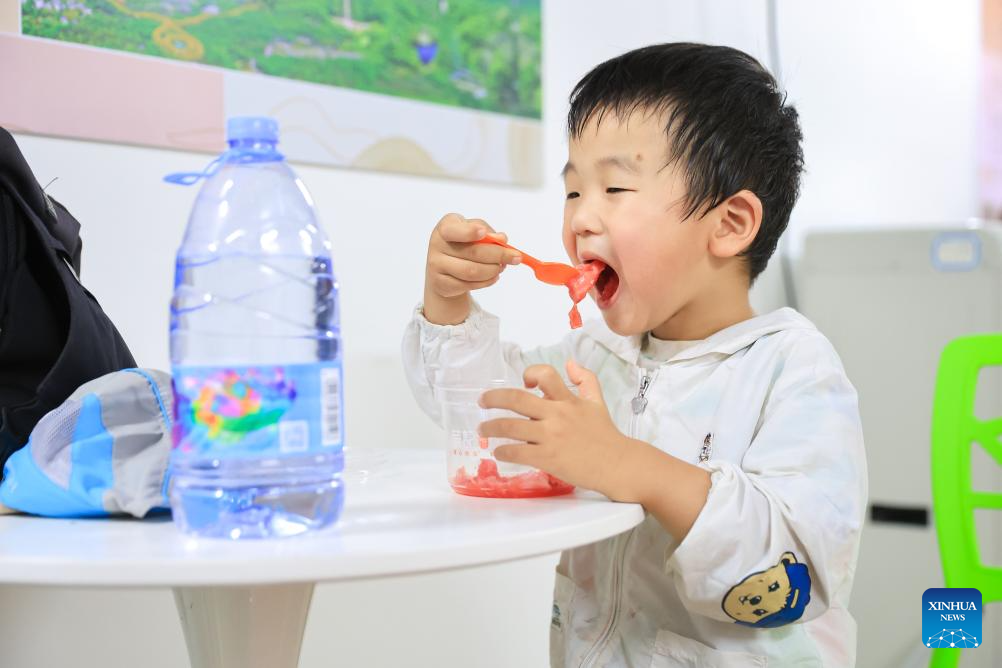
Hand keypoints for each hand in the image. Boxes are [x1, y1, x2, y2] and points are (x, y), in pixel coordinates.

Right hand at [422, 213, 521, 324]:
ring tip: (502, 267)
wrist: (443, 266)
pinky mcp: (441, 284)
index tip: (484, 233)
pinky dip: (487, 281)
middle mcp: (437, 245)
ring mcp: (436, 266)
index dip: (470, 232)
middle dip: (499, 255)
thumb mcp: (473, 231)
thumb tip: (502, 239)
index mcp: (445, 227)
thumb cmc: (462, 243)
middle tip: (516, 257)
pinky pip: (469, 285)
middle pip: (473, 252)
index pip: (455, 230)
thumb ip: (488, 232)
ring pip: (473, 272)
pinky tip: (493, 276)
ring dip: (493, 270)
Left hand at [479, 359, 629, 496]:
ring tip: (482, 430)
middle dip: (493, 398)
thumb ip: (586, 380)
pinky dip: (503, 451)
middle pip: (516, 399)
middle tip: (481, 401)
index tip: (523, 381)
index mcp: (567, 400)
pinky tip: (499, 452)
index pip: (545, 375)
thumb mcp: (598, 401)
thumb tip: (569, 363)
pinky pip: (517, 452)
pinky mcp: (547, 458)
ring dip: (490, 427)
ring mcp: (550, 437)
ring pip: (510, 427)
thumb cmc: (606, 434)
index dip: (530, 373)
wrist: (618, 464)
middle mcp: (556, 415)